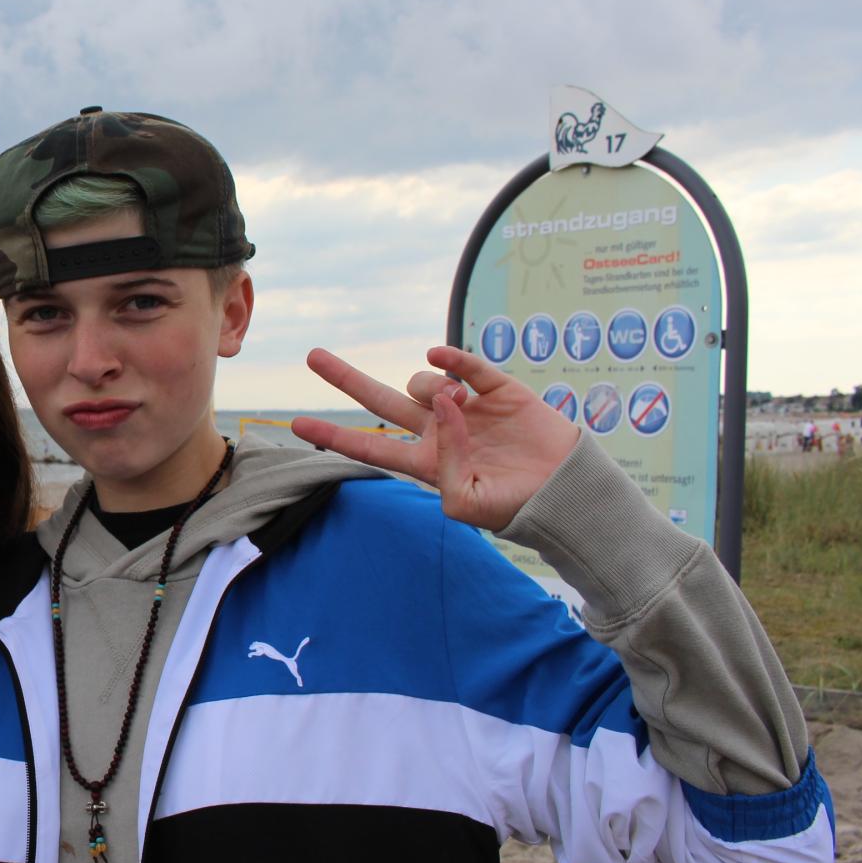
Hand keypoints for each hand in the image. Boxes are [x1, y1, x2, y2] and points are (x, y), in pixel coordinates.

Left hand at [290, 346, 580, 532]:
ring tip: (459, 405)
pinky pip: (465, 364)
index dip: (334, 435)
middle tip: (313, 356)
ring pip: (422, 381)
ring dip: (429, 386)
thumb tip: (441, 406)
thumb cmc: (515, 506)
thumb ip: (445, 464)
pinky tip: (444, 360)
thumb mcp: (468, 502)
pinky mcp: (496, 388)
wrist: (566, 491)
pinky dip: (451, 358)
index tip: (295, 425)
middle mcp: (437, 430)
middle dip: (346, 379)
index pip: (370, 446)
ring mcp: (465, 406)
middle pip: (380, 401)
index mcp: (425, 461)